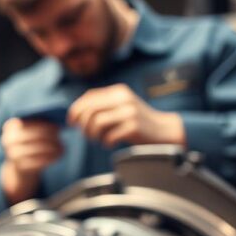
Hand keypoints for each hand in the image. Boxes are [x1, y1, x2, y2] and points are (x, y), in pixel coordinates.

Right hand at [0, 117, 63, 203]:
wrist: (18, 165)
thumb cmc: (28, 142)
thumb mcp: (28, 131)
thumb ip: (38, 123)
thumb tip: (58, 120)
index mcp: (10, 126)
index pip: (29, 123)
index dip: (45, 125)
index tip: (58, 128)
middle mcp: (8, 140)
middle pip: (34, 136)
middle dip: (50, 136)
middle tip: (60, 137)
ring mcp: (12, 154)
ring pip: (37, 149)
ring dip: (53, 147)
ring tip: (62, 146)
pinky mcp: (20, 167)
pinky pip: (38, 162)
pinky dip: (51, 158)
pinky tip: (58, 155)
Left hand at [67, 84, 185, 147]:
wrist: (164, 130)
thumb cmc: (137, 121)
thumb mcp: (121, 106)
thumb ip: (102, 105)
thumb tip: (75, 114)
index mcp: (118, 91)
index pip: (88, 97)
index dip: (75, 110)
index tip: (72, 122)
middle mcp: (123, 99)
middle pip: (89, 110)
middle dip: (83, 125)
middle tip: (87, 135)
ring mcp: (129, 112)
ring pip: (96, 123)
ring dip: (92, 135)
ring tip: (99, 140)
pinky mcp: (134, 126)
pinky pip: (108, 136)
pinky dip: (105, 142)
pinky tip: (110, 143)